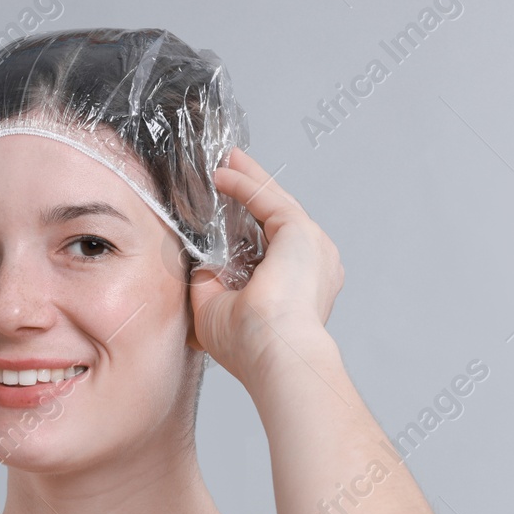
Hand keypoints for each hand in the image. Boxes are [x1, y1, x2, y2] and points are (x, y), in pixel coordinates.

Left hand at [188, 148, 343, 374]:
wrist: (274, 353)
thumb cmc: (249, 345)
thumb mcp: (216, 310)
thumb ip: (210, 283)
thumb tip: (200, 262)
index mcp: (300, 288)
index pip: (272, 246)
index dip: (248, 223)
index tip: (228, 206)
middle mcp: (313, 266)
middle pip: (277, 218)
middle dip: (253, 191)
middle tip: (230, 168)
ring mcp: (313, 247)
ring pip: (276, 203)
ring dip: (250, 179)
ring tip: (228, 160)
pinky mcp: (301, 233)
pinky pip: (268, 200)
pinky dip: (246, 184)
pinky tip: (223, 173)